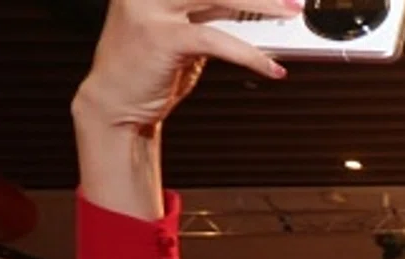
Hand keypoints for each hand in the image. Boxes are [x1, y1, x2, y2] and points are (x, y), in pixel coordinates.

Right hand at [75, 0, 291, 134]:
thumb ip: (208, 12)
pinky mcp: (160, 38)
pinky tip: (271, 67)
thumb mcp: (182, 29)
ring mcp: (149, 9)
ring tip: (289, 13)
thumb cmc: (149, 67)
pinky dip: (250, 55)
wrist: (115, 104)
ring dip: (261, 4)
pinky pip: (216, 40)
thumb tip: (253, 5)